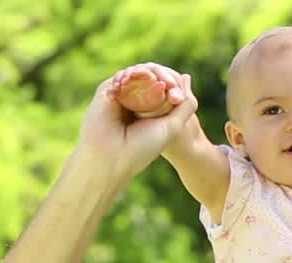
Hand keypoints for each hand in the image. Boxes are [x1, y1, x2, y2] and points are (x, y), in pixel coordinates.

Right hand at [75, 70, 196, 187]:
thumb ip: (186, 104)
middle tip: (168, 86)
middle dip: (161, 78)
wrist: (113, 158)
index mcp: (150, 111)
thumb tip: (186, 76)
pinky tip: (139, 80)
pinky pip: (121, 76)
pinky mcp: (106, 92)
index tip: (176, 97)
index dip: (172, 86)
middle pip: (150, 78)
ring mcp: (120, 96)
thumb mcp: (173, 125)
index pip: (164, 88)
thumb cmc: (143, 147)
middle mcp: (134, 102)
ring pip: (137, 75)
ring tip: (157, 85)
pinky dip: (131, 75)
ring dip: (147, 75)